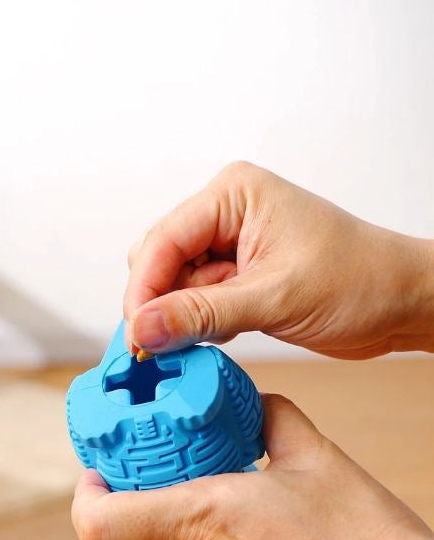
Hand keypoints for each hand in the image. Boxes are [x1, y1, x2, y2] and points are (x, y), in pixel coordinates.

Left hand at [71, 394, 433, 539]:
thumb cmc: (362, 536)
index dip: (85, 496)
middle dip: (110, 514)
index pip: (98, 522)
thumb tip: (245, 401)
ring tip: (160, 532)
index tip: (100, 475)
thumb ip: (267, 415)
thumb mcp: (311, 453)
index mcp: (204, 520)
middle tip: (133, 491)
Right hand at [125, 162, 433, 358]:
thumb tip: (142, 329)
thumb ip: (201, 314)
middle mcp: (224, 214)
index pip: (163, 241)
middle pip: (158, 261)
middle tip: (168, 345)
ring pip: (172, 286)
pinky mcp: (234, 274)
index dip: (144, 290)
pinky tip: (225, 333)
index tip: (136, 335)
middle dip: (161, 304)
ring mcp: (227, 244)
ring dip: (182, 317)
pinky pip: (193, 301)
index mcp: (233, 195)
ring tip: (214, 335)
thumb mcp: (274, 299)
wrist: (402, 303)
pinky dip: (198, 324)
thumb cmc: (361, 281)